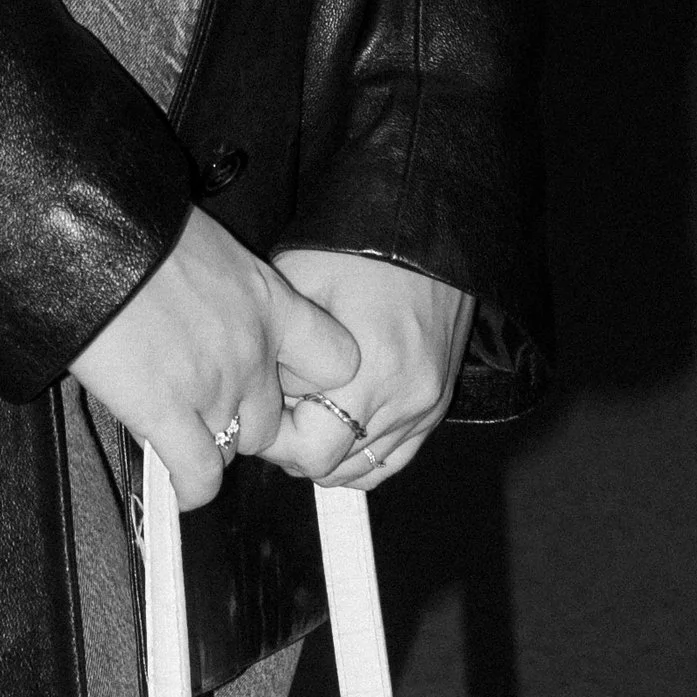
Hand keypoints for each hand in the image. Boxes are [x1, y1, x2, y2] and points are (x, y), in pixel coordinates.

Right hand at [71, 211, 365, 509]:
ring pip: (235, 448)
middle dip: (242, 420)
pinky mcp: (167, 413)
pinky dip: (192, 487)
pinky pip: (199, 474)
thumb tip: (218, 309)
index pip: (336, 362)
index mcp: (269, 301)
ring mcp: (214, 388)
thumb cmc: (141, 229)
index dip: (311, 382)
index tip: (287, 384)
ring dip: (211, 444)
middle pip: (272, 419)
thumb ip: (231, 292)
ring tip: (183, 429)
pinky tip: (183, 484)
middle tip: (209, 405)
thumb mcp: (210, 246)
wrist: (91, 235)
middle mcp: (252, 350)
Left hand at [259, 253, 473, 491]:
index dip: (276, 439)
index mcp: (372, 370)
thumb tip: (266, 397)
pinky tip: (337, 427)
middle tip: (277, 414)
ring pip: (363, 469)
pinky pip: (393, 458)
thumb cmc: (358, 247)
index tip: (260, 412)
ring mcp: (425, 406)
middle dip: (297, 448)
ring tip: (305, 415)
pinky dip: (361, 453)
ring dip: (329, 453)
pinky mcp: (436, 404)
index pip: (312, 451)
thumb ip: (281, 347)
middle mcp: (405, 399)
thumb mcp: (300, 281)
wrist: (423, 226)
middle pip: (335, 467)